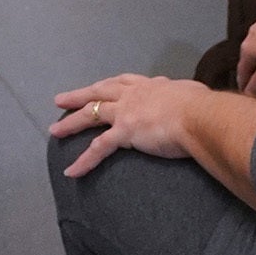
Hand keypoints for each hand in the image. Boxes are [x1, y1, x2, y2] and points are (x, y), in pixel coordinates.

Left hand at [50, 73, 194, 176]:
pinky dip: (84, 161)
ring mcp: (126, 112)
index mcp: (150, 86)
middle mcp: (133, 95)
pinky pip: (98, 148)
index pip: (123, 82)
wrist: (199, 116)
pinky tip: (71, 172)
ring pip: (91, 115)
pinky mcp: (124, 132)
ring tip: (54, 131)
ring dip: (71, 124)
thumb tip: (190, 97)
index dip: (107, 85)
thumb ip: (184, 95)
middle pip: (99, 93)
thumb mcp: (190, 93)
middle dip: (78, 96)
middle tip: (60, 100)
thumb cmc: (201, 106)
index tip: (98, 87)